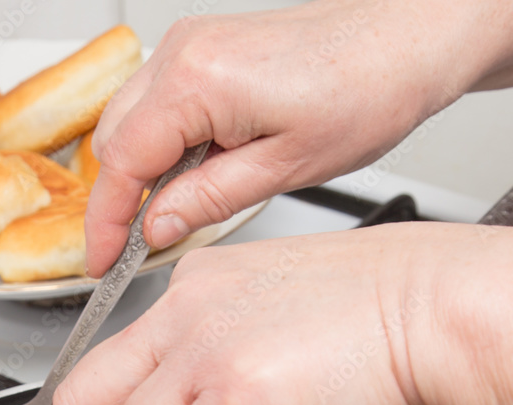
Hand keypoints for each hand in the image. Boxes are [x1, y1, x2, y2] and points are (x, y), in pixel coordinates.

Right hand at [84, 0, 488, 275]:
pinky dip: (159, 147)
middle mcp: (183, 53)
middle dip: (116, 200)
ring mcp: (191, 46)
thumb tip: (156, 228)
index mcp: (196, 81)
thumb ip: (207, 201)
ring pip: (130, 122)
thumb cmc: (368, 87)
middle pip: (113, 140)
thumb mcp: (284, 168)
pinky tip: (188, 176)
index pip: (120, 164)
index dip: (106, 223)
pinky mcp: (205, 49)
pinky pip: (157, 104)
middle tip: (132, 251)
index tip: (103, 263)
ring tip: (169, 218)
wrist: (409, 34)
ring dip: (137, 174)